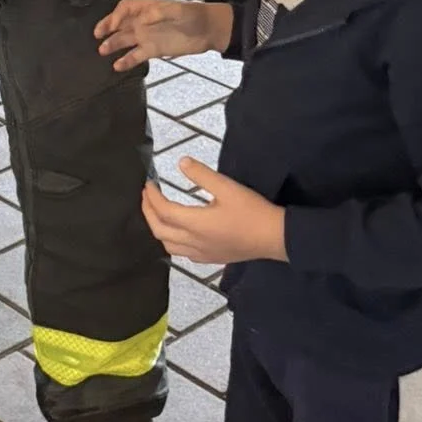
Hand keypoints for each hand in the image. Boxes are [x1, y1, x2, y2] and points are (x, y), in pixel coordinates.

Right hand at [96, 0, 232, 70]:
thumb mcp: (177, 10)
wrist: (208, 30)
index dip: (116, 15)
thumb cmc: (193, 15)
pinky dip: (126, 60)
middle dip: (107, 27)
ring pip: (125, 39)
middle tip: (96, 35)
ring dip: (113, 44)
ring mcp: (147, 36)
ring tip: (102, 51)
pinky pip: (136, 55)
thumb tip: (140, 22)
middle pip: (120, 23)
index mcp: (147, 7)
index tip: (113, 25)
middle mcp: (143, 21)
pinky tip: (117, 66)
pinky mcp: (153, 50)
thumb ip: (158, 14)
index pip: (125, 8)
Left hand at [142, 160, 286, 265]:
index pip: (164, 211)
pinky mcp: (210, 259)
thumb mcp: (228, 187)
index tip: (149, 183)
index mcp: (195, 224)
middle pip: (160, 230)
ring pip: (169, 245)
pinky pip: (182, 253)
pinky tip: (179, 233)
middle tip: (147, 196)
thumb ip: (202, 175)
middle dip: (149, 212)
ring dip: (158, 228)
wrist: (274, 238)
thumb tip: (181, 162)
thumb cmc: (251, 211)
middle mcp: (193, 242)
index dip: (152, 197)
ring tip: (158, 213)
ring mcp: (201, 254)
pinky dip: (172, 241)